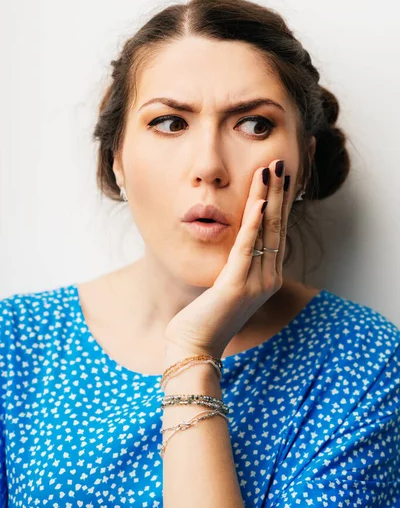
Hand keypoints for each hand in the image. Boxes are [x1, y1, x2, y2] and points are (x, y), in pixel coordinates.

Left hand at [164, 159, 290, 359]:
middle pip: (277, 225)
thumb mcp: (227, 284)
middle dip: (280, 191)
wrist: (194, 345)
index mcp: (268, 275)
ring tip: (272, 170)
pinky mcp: (237, 285)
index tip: (281, 175)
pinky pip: (248, 248)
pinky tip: (258, 201)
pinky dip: (253, 222)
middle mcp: (269, 277)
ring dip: (269, 197)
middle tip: (282, 162)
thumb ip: (237, 263)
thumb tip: (238, 242)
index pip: (277, 230)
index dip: (280, 201)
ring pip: (266, 231)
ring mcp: (257, 282)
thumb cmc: (206, 315)